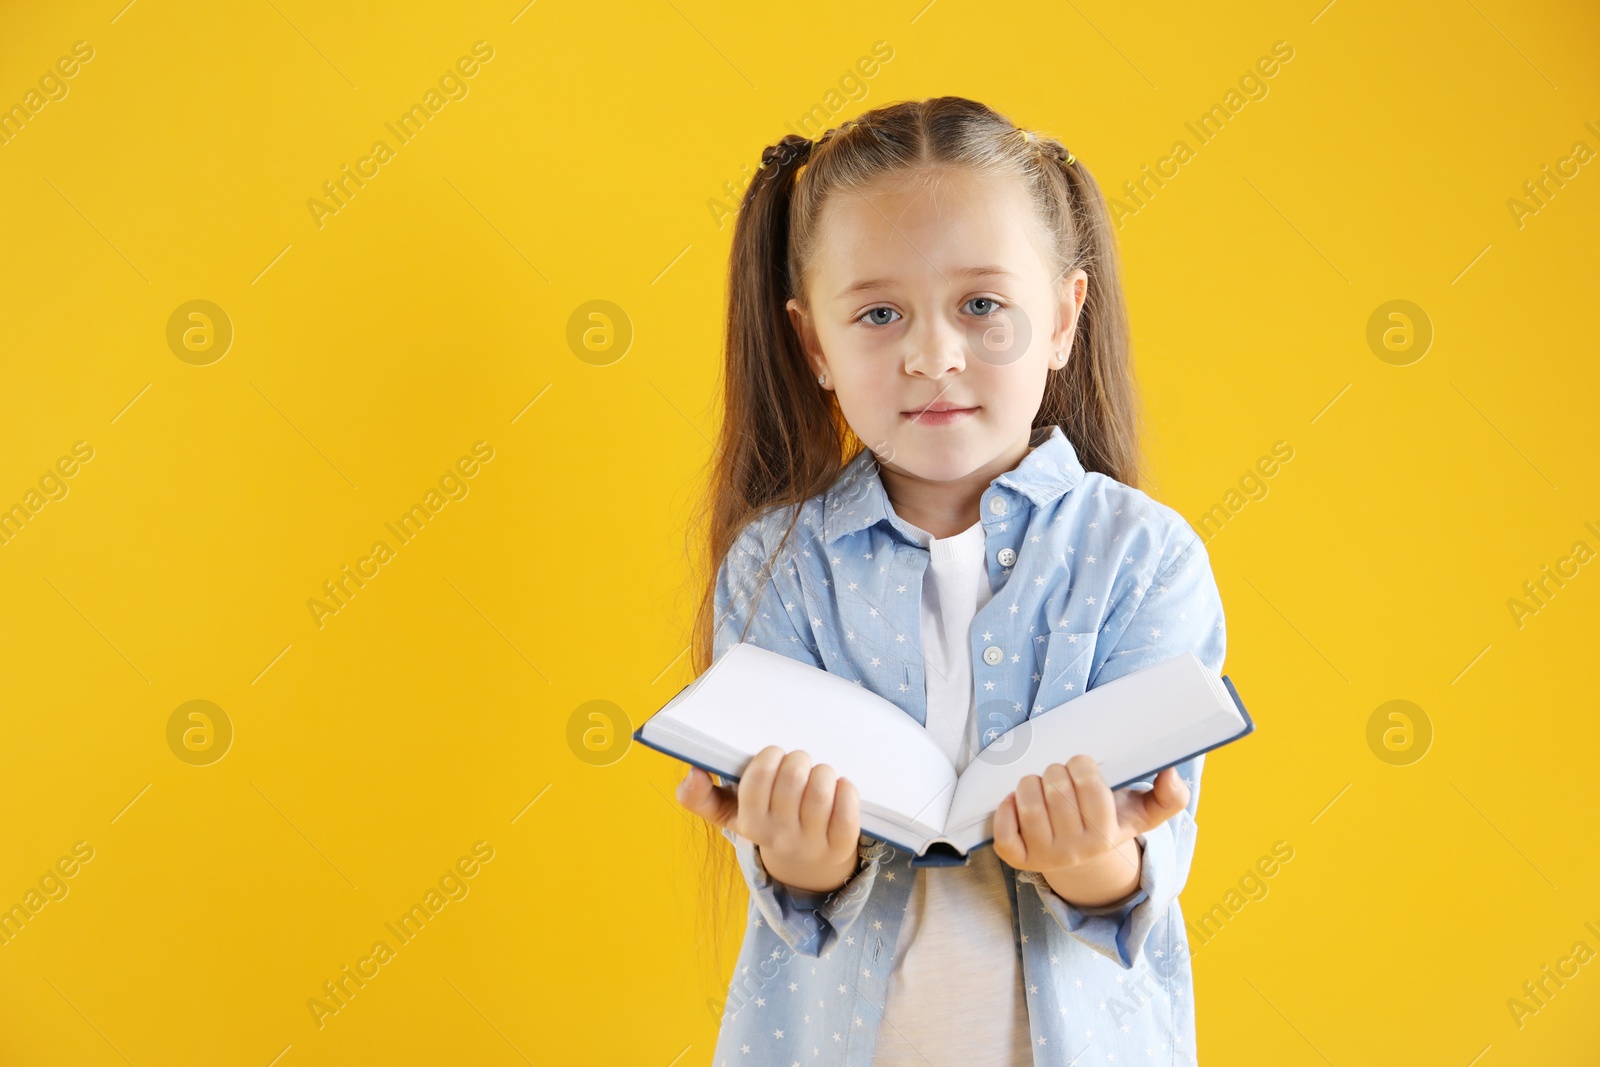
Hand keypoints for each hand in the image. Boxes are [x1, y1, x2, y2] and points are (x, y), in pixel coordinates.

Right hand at [676, 745, 860, 893]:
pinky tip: (841, 787)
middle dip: (800, 759)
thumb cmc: (766, 823)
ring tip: (820, 774)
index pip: (758, 777)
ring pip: (821, 791)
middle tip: (800, 762)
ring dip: (824, 772)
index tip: (776, 755)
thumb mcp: (730, 814)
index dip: (770, 756)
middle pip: (793, 778)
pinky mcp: (839, 847)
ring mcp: (810, 844)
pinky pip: (847, 812)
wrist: (804, 866)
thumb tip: (692, 773)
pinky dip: (847, 791)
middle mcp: (779, 837)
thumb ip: (700, 796)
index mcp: (750, 823)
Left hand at [992, 755, 1189, 874]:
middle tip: (1061, 773)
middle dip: (1056, 770)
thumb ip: (1169, 797)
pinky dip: (1005, 810)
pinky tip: (1015, 800)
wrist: (1084, 858)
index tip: (1081, 763)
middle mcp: (1075, 852)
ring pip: (1029, 806)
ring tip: (1040, 782)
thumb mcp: (1144, 813)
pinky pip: (1003, 834)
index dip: (1082, 765)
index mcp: (1105, 837)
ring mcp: (1044, 857)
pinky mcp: (1018, 859)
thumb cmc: (1112, 821)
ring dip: (1030, 782)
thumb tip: (1172, 774)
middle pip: (1057, 792)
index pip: (1091, 789)